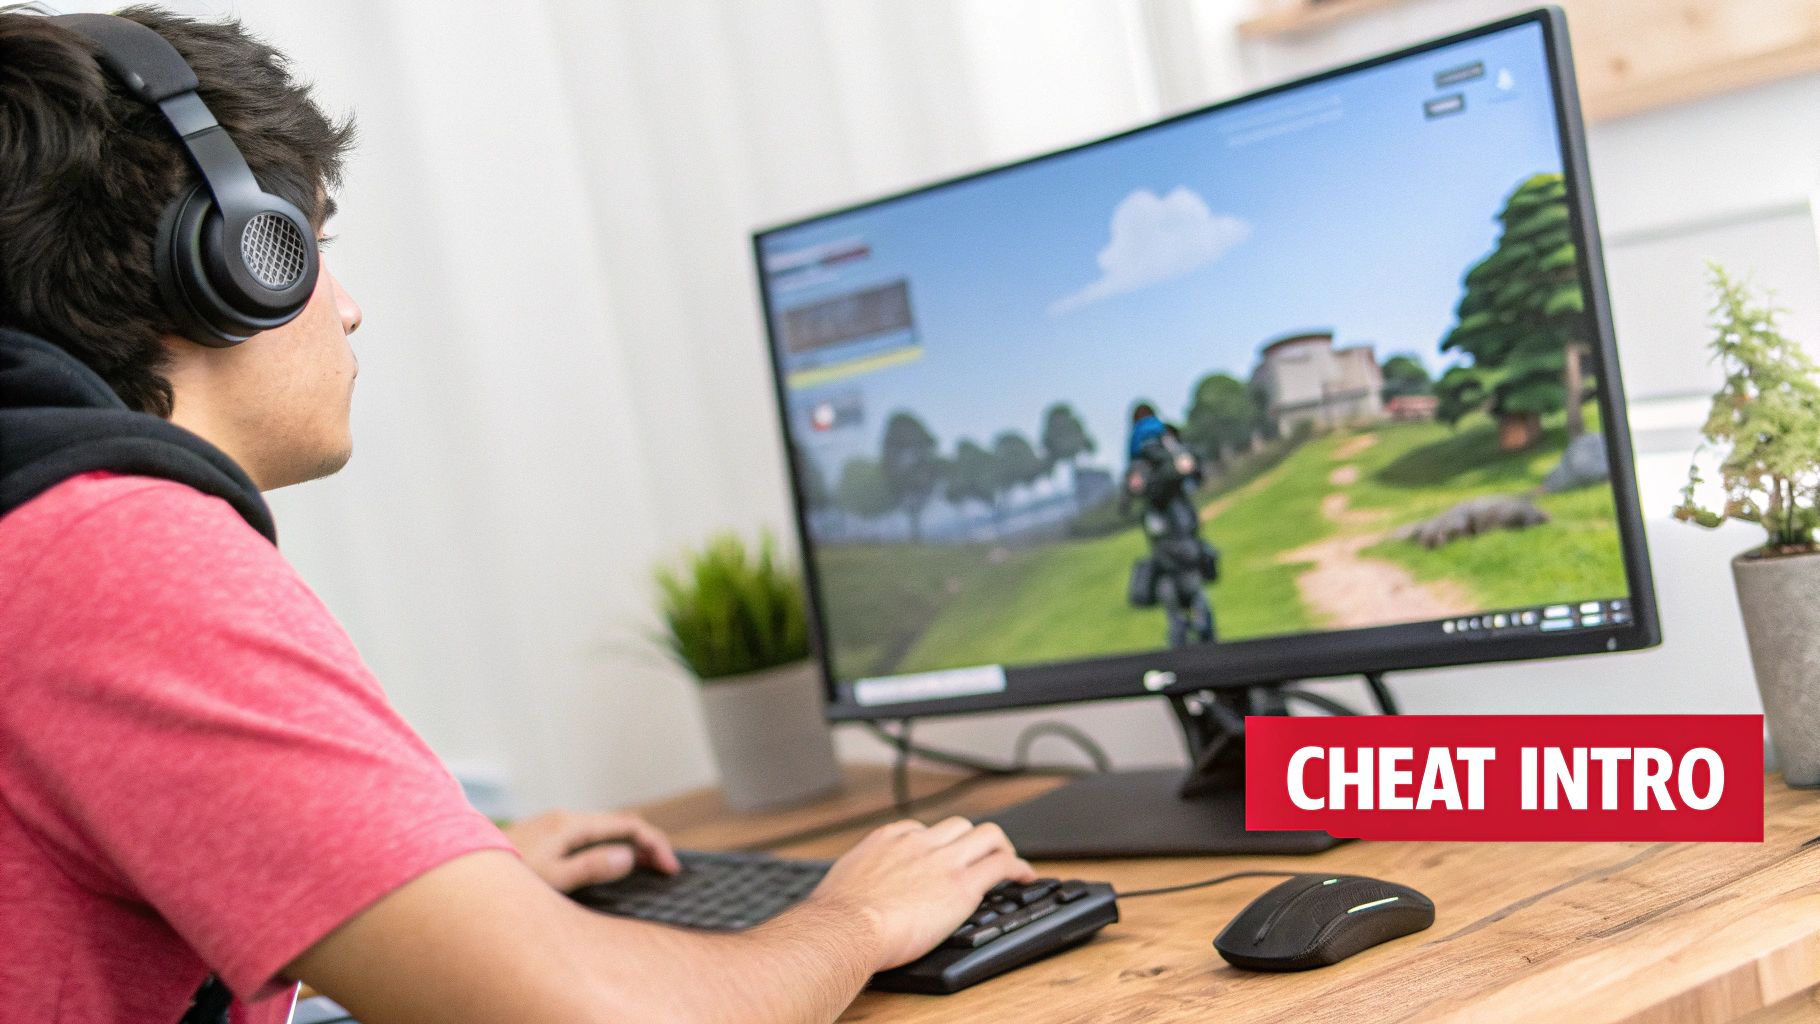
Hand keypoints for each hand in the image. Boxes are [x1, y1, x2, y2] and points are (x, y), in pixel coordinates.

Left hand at [501, 809, 680, 891]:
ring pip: (603, 828)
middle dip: (647, 842)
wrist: (458, 866)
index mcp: (571, 824)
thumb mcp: (552, 878)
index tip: (670, 868)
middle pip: (619, 822)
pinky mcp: (543, 835)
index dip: (655, 844)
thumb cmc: (505, 877)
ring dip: (628, 843)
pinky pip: (587, 835)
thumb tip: (629, 855)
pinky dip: (609, 845)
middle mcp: (564, 818)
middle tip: (664, 869)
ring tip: (645, 867)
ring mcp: (552, 824)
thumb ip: (592, 867)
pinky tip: (608, 862)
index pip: (628, 825)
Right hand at [809, 818, 1035, 970]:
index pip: (922, 829)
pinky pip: (1002, 864)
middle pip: (959, 825)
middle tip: (981, 857)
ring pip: (986, 834)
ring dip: (1000, 847)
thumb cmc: (838, 918)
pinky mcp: (963, 884)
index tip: (942, 857)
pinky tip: (1025, 876)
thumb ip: (859, 879)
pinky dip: (1019, 866)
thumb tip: (854, 896)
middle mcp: (918, 843)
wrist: (847, 929)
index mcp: (888, 839)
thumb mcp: (843, 882)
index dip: (938, 843)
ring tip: (1008, 862)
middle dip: (972, 840)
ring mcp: (943, 861)